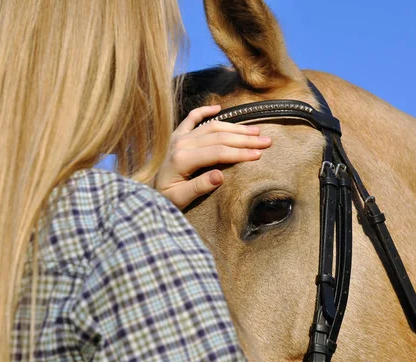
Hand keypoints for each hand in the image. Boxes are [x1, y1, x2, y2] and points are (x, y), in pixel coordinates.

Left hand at [156, 105, 271, 209]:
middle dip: (245, 139)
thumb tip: (221, 176)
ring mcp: (179, 137)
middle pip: (219, 137)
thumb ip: (199, 187)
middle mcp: (181, 143)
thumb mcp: (181, 199)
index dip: (240, 152)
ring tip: (256, 130)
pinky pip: (191, 118)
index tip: (259, 154)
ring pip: (211, 127)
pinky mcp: (177, 136)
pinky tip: (218, 108)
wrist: (149, 193)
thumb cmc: (166, 198)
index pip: (218, 152)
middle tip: (267, 141)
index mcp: (183, 159)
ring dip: (235, 127)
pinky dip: (204, 111)